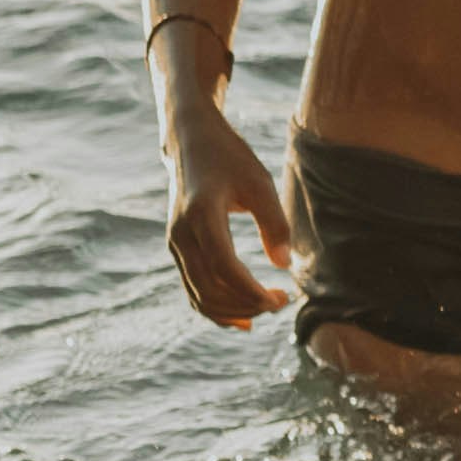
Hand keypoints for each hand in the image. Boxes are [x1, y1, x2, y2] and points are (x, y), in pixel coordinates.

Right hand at [162, 110, 291, 327]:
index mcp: (202, 215)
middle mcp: (181, 234)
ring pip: (198, 295)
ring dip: (231, 311)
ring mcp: (176, 243)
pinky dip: (215, 307)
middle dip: (246, 305)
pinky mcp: (178, 249)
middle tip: (280, 303)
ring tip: (266, 308)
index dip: (251, 291)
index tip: (280, 299)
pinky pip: (193, 289)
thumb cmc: (230, 159)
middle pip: (209, 289)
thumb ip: (274, 222)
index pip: (224, 267)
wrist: (192, 143)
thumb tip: (284, 265)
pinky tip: (243, 317)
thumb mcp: (260, 182)